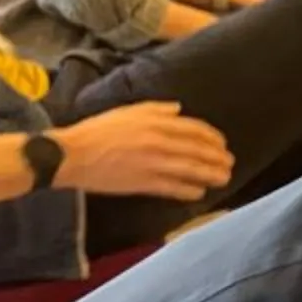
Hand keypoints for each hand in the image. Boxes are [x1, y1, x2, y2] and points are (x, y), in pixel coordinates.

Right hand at [50, 101, 234, 200]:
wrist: (71, 154)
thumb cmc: (97, 131)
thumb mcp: (127, 111)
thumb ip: (156, 109)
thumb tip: (178, 109)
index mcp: (155, 122)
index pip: (195, 129)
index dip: (213, 138)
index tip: (223, 144)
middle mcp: (159, 141)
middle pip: (198, 150)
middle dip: (218, 157)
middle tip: (230, 163)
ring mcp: (152, 163)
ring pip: (191, 169)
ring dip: (211, 174)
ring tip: (224, 178)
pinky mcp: (143, 183)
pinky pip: (174, 188)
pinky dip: (190, 190)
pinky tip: (199, 193)